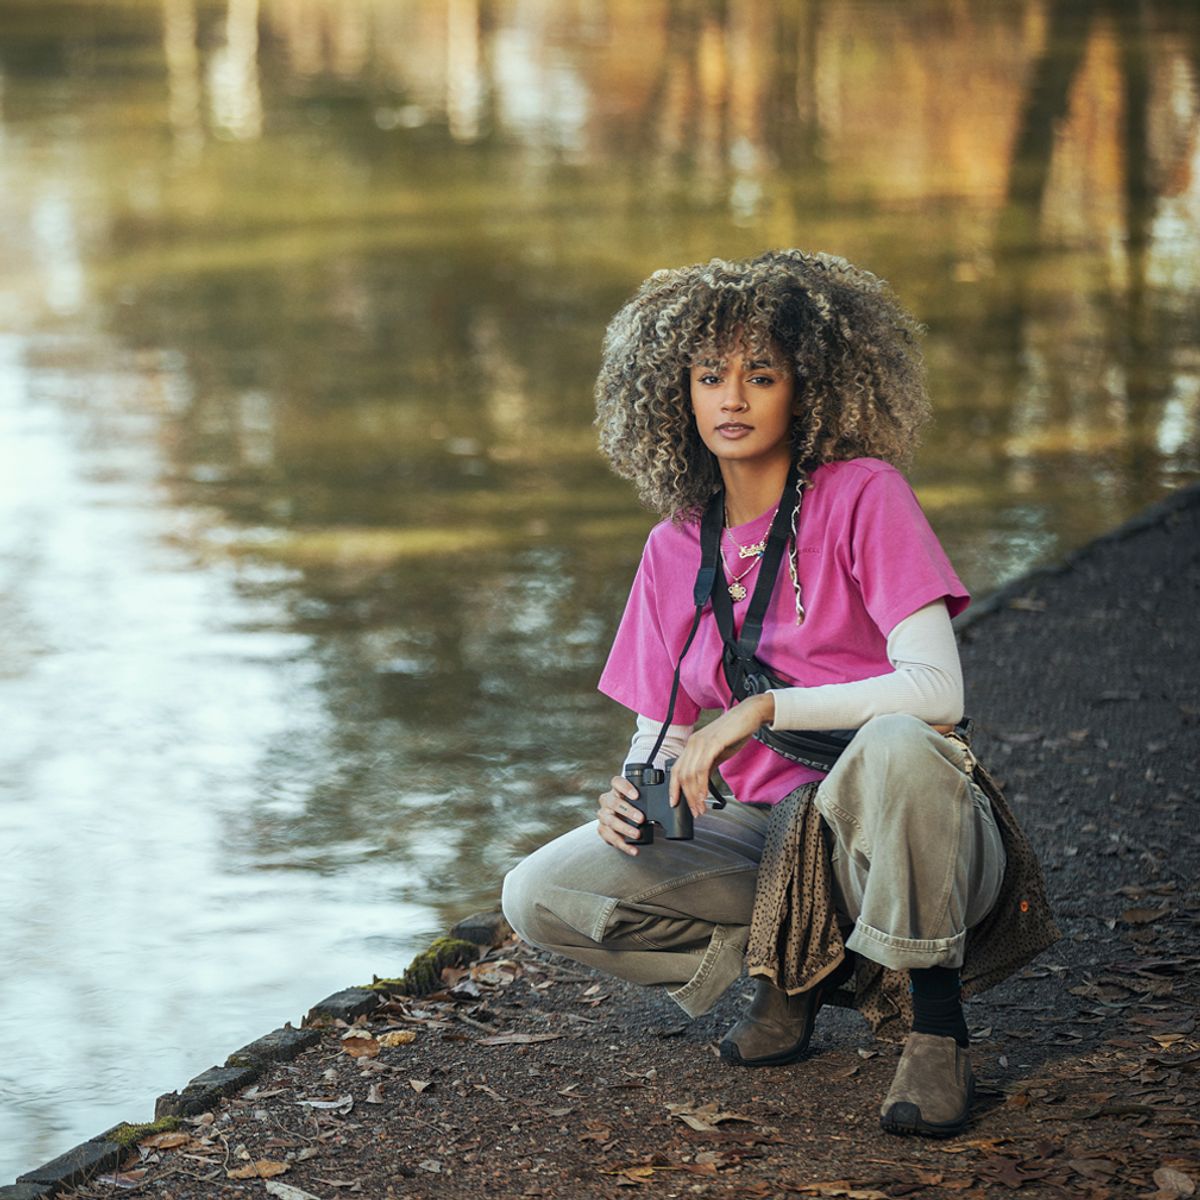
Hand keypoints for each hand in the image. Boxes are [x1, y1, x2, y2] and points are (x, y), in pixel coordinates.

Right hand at [596, 775, 644, 855]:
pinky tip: (633, 849)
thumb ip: (647, 799)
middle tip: (641, 818)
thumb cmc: (633, 807)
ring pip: (611, 821)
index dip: (625, 788)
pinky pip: (611, 838)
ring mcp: (603, 815)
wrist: (620, 820)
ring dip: (625, 828)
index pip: (617, 782)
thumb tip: (669, 801)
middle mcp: (607, 801)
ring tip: (637, 834)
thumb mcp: (638, 800)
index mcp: (616, 790)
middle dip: (628, 811)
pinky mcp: (602, 830)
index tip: (636, 796)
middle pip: (613, 803)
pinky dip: (624, 845)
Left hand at [669, 694, 774, 816]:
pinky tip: (705, 795)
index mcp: (692, 745)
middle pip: (682, 775)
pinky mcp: (712, 743)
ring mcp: (701, 743)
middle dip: (687, 797)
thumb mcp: (718, 752)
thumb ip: (708, 765)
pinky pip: (702, 768)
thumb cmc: (736, 732)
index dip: (674, 788)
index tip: (675, 803)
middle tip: (695, 811)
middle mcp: (693, 743)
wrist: (749, 714)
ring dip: (695, 795)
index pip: (677, 770)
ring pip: (690, 774)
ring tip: (701, 808)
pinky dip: (701, 785)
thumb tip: (702, 782)